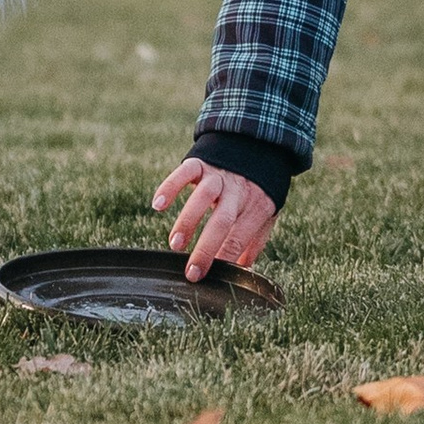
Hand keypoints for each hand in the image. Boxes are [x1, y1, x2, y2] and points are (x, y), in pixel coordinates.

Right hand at [151, 157, 281, 280]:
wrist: (256, 146)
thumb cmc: (257, 190)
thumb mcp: (265, 215)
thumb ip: (254, 242)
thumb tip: (240, 271)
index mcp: (255, 208)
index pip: (240, 237)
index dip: (224, 258)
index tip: (209, 277)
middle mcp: (237, 192)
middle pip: (222, 221)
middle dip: (205, 248)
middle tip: (191, 272)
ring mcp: (218, 176)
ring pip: (203, 198)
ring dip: (187, 221)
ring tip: (175, 243)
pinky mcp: (201, 164)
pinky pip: (184, 174)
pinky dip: (170, 187)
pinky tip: (158, 205)